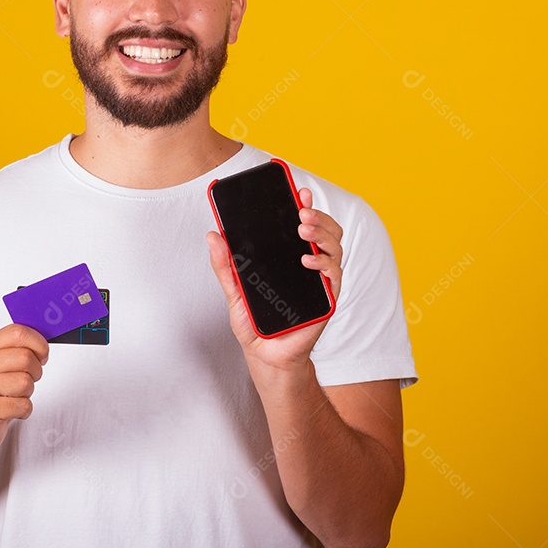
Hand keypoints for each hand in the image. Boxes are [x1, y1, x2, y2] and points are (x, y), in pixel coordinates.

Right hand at [0, 324, 48, 453]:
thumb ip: (15, 349)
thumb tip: (43, 342)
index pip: (17, 332)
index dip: (38, 342)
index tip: (42, 353)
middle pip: (25, 357)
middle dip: (36, 371)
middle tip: (29, 378)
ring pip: (26, 382)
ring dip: (28, 392)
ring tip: (16, 396)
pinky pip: (23, 405)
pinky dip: (24, 410)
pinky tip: (13, 410)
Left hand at [206, 186, 343, 370]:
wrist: (266, 356)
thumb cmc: (256, 323)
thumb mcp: (233, 290)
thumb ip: (224, 265)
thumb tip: (213, 236)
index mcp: (290, 257)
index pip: (303, 225)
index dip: (305, 205)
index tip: (299, 191)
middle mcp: (310, 264)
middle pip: (324, 230)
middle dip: (316, 215)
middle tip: (301, 211)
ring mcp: (321, 281)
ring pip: (333, 246)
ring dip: (321, 233)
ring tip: (303, 228)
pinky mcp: (327, 299)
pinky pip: (334, 274)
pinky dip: (323, 263)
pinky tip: (308, 259)